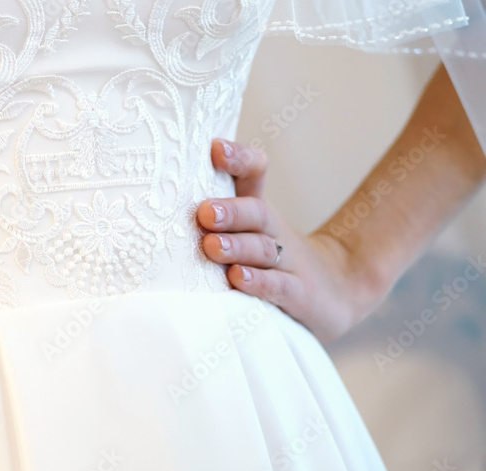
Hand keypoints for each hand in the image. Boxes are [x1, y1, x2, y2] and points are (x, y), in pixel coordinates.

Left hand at [197, 139, 384, 341]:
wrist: (338, 288)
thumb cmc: (272, 261)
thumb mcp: (248, 234)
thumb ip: (213, 221)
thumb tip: (160, 205)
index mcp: (258, 213)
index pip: (254, 175)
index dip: (239, 160)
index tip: (216, 149)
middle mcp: (273, 232)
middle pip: (256, 213)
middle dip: (230, 212)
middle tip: (205, 212)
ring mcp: (288, 263)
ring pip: (263, 249)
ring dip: (237, 246)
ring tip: (212, 246)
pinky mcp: (298, 294)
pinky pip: (278, 286)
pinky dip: (258, 282)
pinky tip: (237, 278)